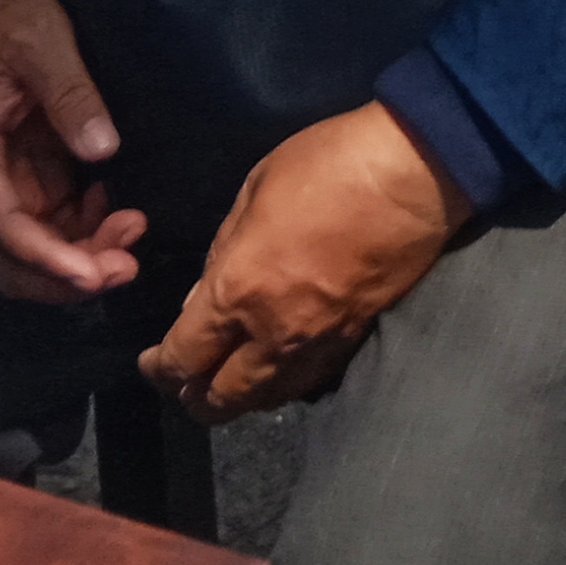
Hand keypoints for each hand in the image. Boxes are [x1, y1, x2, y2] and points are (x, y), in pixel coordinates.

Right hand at [0, 0, 146, 301]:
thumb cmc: (12, 20)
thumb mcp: (42, 41)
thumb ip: (69, 92)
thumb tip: (102, 149)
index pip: (3, 226)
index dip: (48, 258)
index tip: (95, 273)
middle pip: (13, 261)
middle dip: (68, 275)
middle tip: (127, 264)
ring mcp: (2, 187)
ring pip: (35, 254)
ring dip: (83, 259)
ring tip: (134, 230)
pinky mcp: (28, 182)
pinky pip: (54, 230)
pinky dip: (86, 236)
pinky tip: (119, 212)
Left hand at [136, 104, 469, 419]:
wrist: (414, 175)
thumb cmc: (327, 165)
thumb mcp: (254, 191)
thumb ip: (221, 254)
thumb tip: (201, 301)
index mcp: (239, 291)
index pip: (185, 357)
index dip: (160, 368)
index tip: (151, 362)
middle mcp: (274, 334)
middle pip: (221, 400)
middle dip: (193, 397)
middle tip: (183, 382)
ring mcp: (319, 344)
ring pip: (265, 400)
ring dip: (237, 398)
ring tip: (223, 382)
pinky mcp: (354, 341)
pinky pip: (304, 383)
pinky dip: (279, 385)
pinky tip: (273, 368)